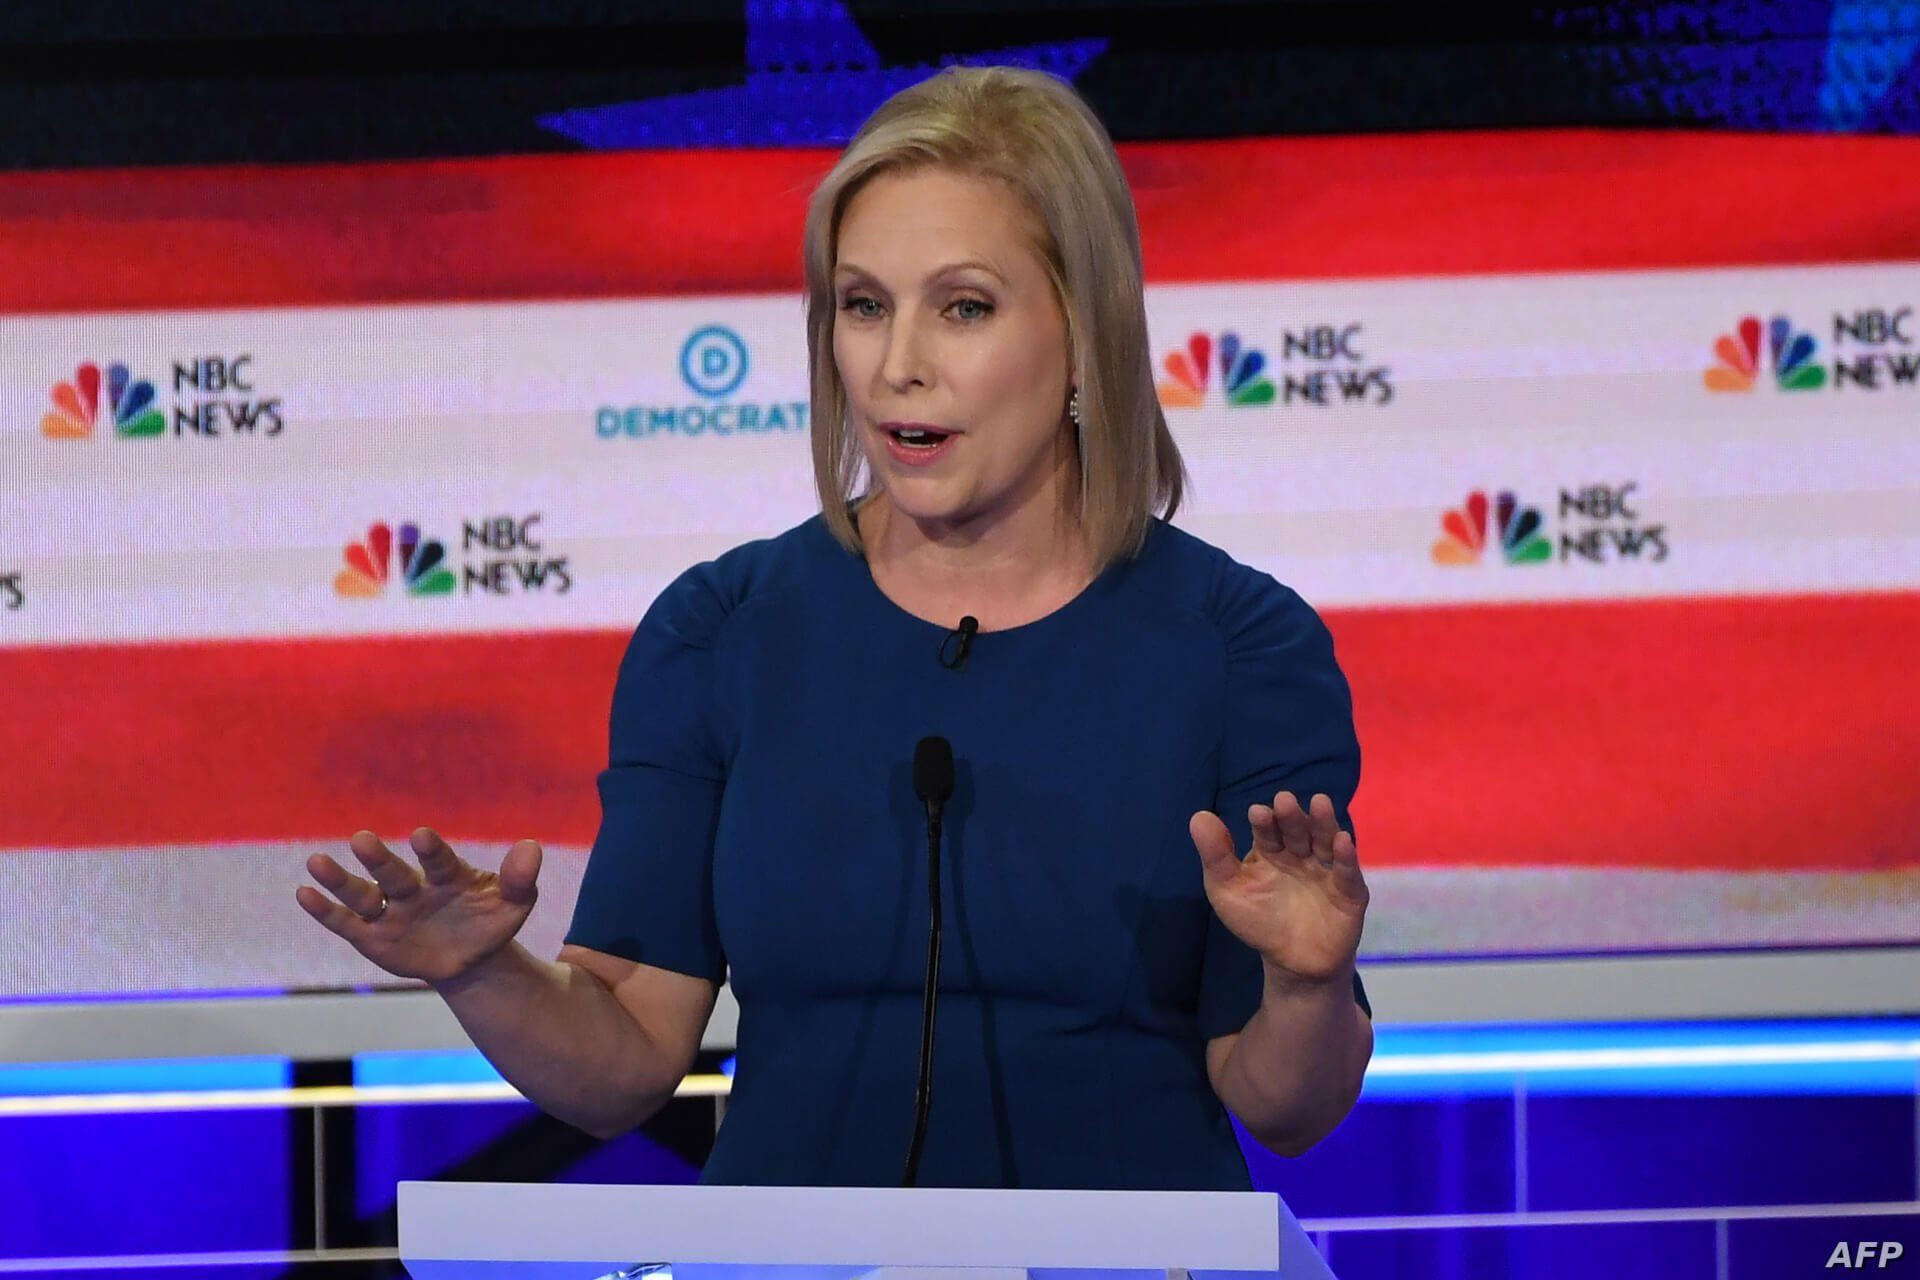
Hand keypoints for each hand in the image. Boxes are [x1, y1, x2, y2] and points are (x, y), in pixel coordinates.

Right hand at [296, 827, 541, 985]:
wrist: (472, 958)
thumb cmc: (491, 923)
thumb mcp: (514, 905)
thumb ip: (521, 879)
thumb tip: (532, 847)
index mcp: (448, 875)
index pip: (439, 860)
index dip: (431, 850)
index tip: (422, 836)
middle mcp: (414, 888)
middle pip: (394, 873)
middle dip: (379, 860)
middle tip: (362, 840)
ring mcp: (390, 912)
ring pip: (362, 894)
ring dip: (341, 880)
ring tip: (317, 862)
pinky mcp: (372, 937)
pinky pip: (346, 923)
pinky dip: (326, 910)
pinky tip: (304, 893)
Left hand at [1189, 791, 1366, 988]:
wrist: (1293, 964)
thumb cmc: (1258, 921)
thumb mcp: (1228, 891)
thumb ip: (1215, 856)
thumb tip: (1198, 816)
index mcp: (1270, 849)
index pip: (1267, 830)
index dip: (1264, 821)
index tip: (1258, 813)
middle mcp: (1300, 853)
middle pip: (1296, 831)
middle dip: (1291, 817)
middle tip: (1284, 801)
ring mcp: (1326, 870)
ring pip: (1325, 842)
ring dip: (1323, 823)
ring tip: (1320, 803)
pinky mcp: (1350, 892)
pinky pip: (1347, 872)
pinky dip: (1346, 857)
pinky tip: (1342, 841)